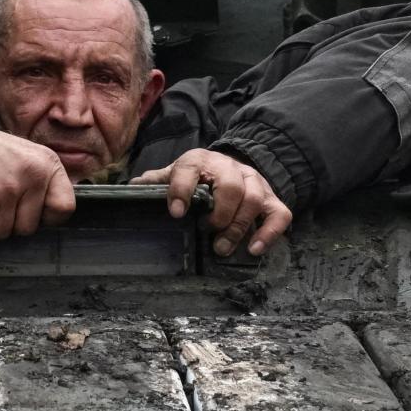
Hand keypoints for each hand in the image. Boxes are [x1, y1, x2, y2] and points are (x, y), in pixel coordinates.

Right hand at [0, 91, 74, 237]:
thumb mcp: (25, 156)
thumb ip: (40, 183)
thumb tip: (51, 219)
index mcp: (48, 165)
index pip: (64, 208)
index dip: (45, 217)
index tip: (27, 211)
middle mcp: (32, 176)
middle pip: (28, 228)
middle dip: (7, 221)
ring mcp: (8, 189)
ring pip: (1, 233)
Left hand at [131, 149, 292, 256]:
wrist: (229, 165)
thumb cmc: (197, 176)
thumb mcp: (174, 173)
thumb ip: (156, 181)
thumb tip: (130, 190)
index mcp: (199, 161)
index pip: (190, 169)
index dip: (182, 189)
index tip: (175, 212)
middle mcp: (229, 168)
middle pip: (231, 186)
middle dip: (219, 213)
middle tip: (207, 232)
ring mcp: (254, 182)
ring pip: (254, 199)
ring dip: (238, 226)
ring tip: (222, 248)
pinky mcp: (271, 198)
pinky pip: (280, 214)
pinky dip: (269, 232)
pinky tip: (254, 249)